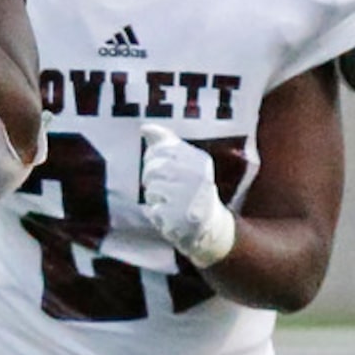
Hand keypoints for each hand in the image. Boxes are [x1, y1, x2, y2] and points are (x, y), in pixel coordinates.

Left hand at [140, 124, 236, 266]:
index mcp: (199, 160)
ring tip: (171, 202)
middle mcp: (196, 176)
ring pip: (150, 189)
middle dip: (152, 180)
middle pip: (152, 169)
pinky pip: (151, 209)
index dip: (154, 160)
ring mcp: (187, 197)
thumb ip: (166, 143)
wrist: (209, 227)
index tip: (164, 170)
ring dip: (154, 198)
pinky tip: (170, 216)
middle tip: (167, 189)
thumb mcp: (186, 164)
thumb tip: (145, 127)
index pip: (160, 150)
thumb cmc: (192, 191)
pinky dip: (156, 214)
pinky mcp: (177, 216)